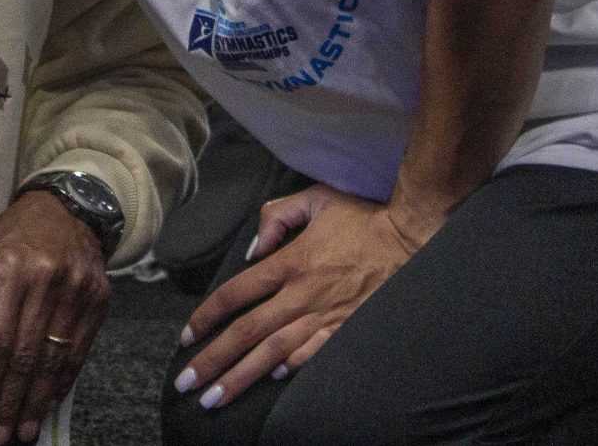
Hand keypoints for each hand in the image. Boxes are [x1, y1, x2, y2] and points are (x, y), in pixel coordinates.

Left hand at [0, 190, 110, 445]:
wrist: (70, 207)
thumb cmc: (18, 233)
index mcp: (11, 269)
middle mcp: (46, 281)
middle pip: (25, 355)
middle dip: (11, 400)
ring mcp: (77, 292)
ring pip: (54, 359)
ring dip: (37, 400)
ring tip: (25, 430)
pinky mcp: (99, 300)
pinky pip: (80, 350)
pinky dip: (64, 380)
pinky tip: (49, 401)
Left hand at [174, 186, 421, 412]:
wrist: (411, 236)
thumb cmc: (361, 216)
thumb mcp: (315, 199)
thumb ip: (277, 216)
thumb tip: (253, 248)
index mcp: (289, 262)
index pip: (236, 294)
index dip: (207, 316)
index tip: (187, 336)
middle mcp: (301, 294)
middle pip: (247, 333)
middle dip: (213, 361)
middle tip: (186, 384)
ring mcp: (324, 316)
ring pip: (273, 354)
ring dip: (241, 377)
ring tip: (215, 398)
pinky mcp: (347, 329)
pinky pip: (312, 355)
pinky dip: (289, 369)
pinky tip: (270, 380)